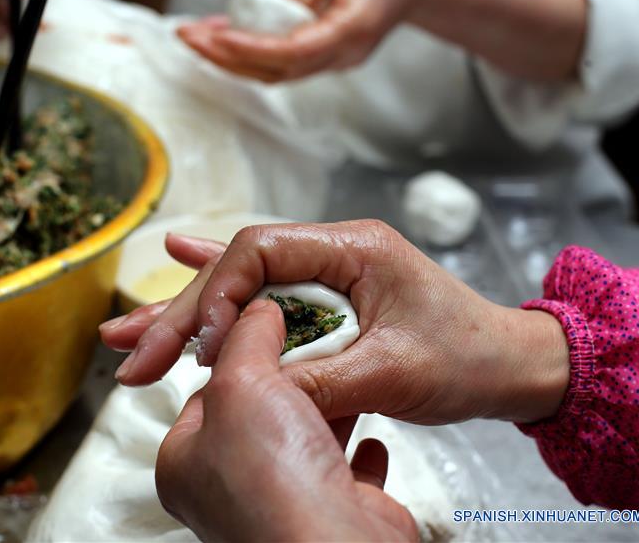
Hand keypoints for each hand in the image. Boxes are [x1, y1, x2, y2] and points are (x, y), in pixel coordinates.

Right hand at [101, 220, 569, 424]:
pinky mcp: (327, 300)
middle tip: (130, 347)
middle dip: (182, 312)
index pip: (260, 251)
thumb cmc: (468, 358)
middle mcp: (333, 252)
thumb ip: (319, 377)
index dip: (219, 295)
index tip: (201, 345)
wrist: (510, 366)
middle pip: (239, 272)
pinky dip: (221, 293)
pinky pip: (263, 294)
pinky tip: (179, 265)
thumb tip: (249, 389)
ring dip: (186, 313)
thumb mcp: (394, 373)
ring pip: (242, 288)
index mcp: (353, 248)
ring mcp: (327, 275)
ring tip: (128, 333)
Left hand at [156, 299, 416, 541]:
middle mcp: (231, 491)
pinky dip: (358, 450)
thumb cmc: (274, 484)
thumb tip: (257, 311)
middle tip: (305, 344)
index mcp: (187, 464)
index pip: (204, 392)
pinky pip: (346, 472)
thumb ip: (246, 338)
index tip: (259, 326)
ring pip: (304, 440)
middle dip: (287, 380)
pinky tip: (367, 435)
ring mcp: (286, 503)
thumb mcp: (242, 383)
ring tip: (340, 372)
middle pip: (259, 414)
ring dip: (325, 408)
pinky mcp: (337, 512)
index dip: (233, 354)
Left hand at [176, 0, 421, 81]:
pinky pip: (278, 61)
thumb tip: (262, 8)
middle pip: (275, 70)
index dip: (252, 48)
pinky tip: (219, 36)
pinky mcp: (321, 56)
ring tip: (193, 37)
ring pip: (273, 72)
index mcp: (351, 32)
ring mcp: (330, 61)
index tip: (218, 37)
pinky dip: (246, 52)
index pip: (294, 52)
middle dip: (227, 57)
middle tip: (187, 36)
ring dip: (230, 59)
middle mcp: (339, 55)